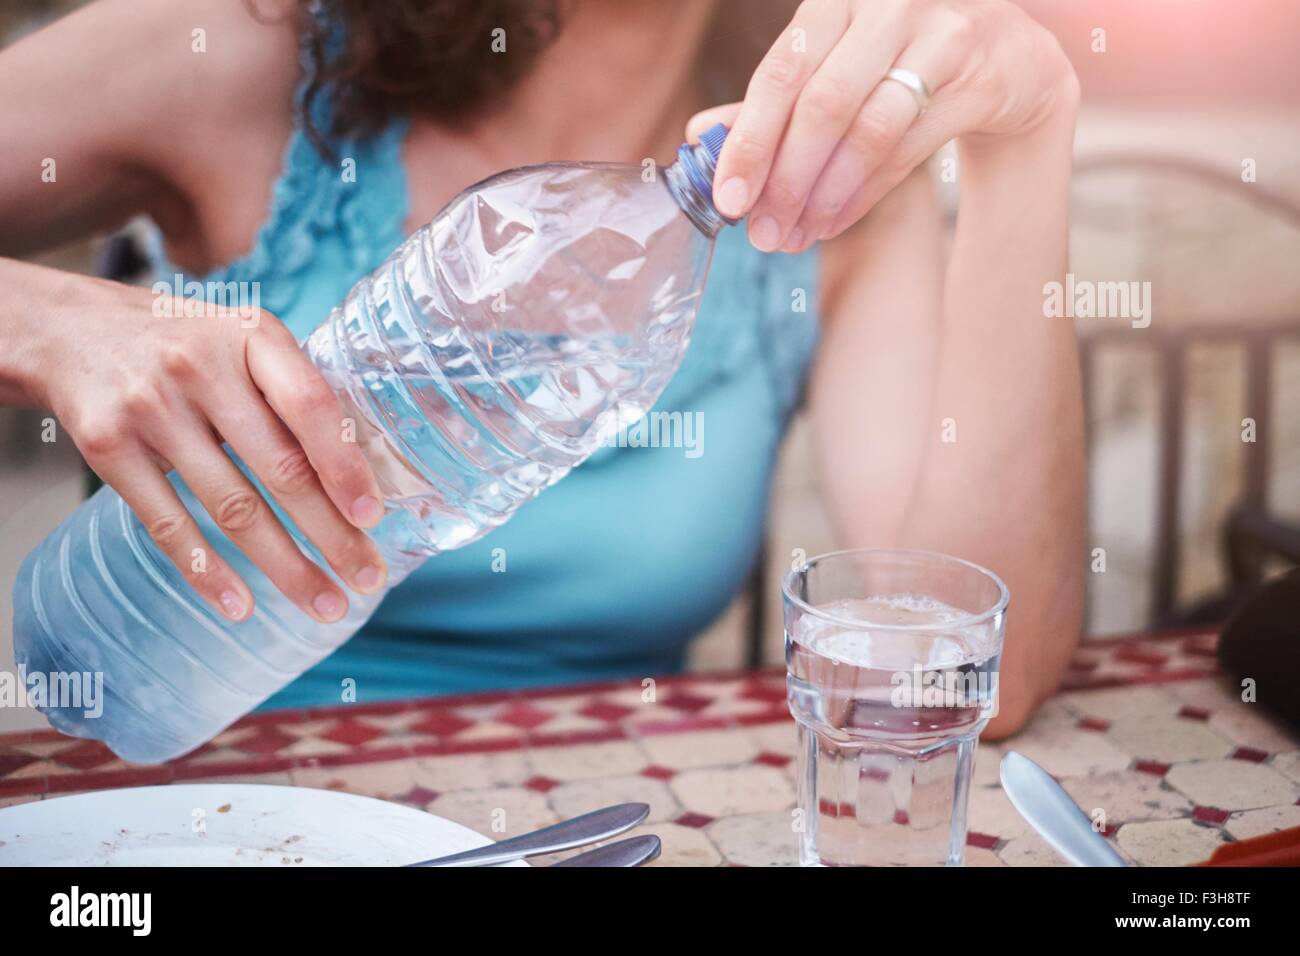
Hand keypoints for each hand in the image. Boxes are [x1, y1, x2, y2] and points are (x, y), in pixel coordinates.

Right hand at [33, 274, 387, 622]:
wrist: (69, 330)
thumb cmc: (185, 345)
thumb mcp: (243, 341)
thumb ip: (294, 393)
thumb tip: (362, 478)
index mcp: (251, 337)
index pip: (311, 406)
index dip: (345, 466)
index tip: (373, 517)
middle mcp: (200, 368)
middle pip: (280, 468)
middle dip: (331, 534)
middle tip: (366, 580)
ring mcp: (150, 408)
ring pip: (232, 507)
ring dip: (285, 566)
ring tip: (324, 604)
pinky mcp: (108, 448)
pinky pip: (167, 524)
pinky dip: (207, 572)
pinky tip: (241, 606)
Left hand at [688, 0, 1078, 251]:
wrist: (1006, 59)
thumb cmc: (899, 63)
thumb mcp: (833, 69)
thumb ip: (772, 102)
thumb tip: (701, 136)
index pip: (780, 72)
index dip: (749, 140)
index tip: (727, 199)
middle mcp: (888, 5)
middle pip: (823, 104)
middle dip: (786, 179)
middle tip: (763, 233)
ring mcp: (940, 34)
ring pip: (868, 131)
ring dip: (825, 195)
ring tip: (798, 234)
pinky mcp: (978, 76)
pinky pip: (908, 148)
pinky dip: (864, 193)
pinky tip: (834, 221)